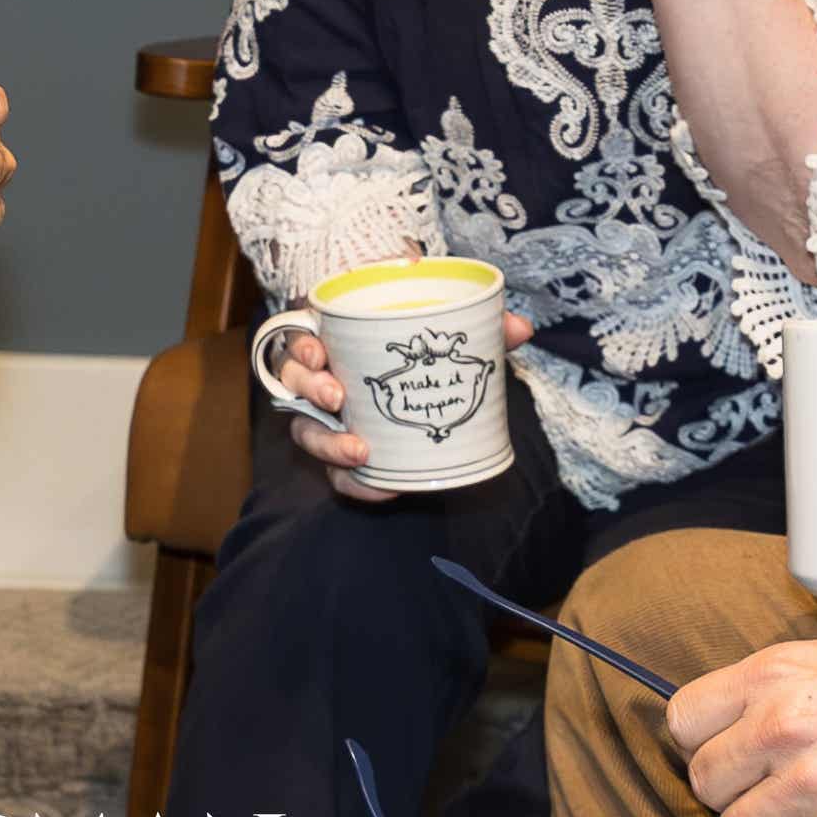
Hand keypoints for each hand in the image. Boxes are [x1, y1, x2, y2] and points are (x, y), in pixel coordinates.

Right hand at [281, 311, 534, 503]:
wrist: (416, 386)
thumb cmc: (418, 349)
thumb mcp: (444, 333)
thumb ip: (480, 326)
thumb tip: (522, 328)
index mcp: (333, 338)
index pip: (298, 334)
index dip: (299, 345)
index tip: (317, 352)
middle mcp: (319, 376)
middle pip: (293, 382)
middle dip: (310, 389)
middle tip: (337, 397)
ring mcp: (325, 418)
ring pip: (306, 430)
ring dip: (326, 442)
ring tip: (359, 451)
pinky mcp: (340, 454)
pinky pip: (335, 475)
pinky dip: (356, 485)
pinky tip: (384, 490)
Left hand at [669, 638, 816, 816]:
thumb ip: (772, 693)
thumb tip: (721, 731)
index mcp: (775, 675)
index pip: (684, 719)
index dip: (704, 746)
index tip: (732, 761)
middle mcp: (784, 725)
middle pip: (705, 783)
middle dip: (735, 798)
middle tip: (774, 802)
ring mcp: (816, 784)